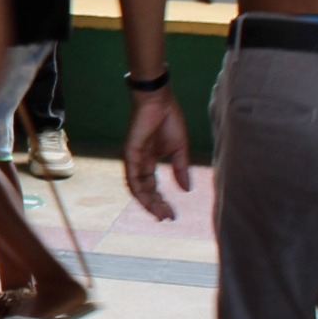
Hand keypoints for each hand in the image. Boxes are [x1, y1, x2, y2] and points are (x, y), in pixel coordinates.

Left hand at [121, 86, 194, 221]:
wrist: (159, 100)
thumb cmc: (168, 119)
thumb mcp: (179, 149)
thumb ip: (181, 169)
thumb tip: (187, 190)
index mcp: (149, 162)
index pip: (152, 187)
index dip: (161, 202)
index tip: (172, 215)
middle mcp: (139, 163)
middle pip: (144, 191)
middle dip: (155, 206)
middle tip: (167, 218)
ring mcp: (133, 159)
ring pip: (136, 188)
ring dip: (147, 203)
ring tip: (160, 214)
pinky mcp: (130, 153)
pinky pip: (131, 177)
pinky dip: (139, 190)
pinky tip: (148, 201)